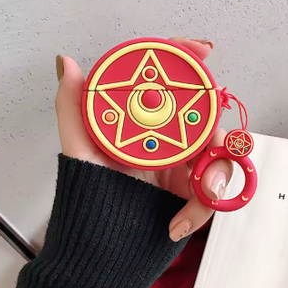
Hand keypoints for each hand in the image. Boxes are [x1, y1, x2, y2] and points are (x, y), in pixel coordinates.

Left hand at [55, 38, 233, 241]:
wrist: (102, 238)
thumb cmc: (90, 189)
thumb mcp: (80, 146)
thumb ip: (72, 106)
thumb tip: (68, 63)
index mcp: (147, 120)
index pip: (173, 83)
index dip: (190, 61)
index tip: (203, 49)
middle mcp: (169, 136)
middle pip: (207, 117)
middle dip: (216, 131)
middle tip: (213, 147)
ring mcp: (185, 161)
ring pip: (220, 153)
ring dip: (216, 174)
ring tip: (202, 192)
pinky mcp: (193, 187)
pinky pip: (213, 191)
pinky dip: (200, 208)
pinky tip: (177, 223)